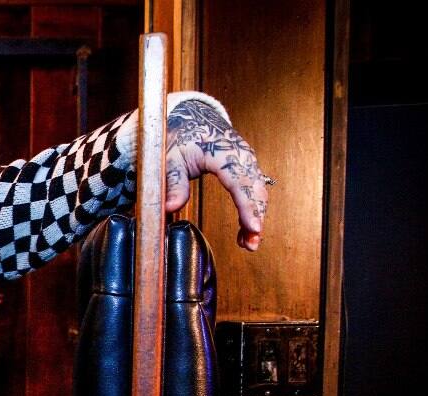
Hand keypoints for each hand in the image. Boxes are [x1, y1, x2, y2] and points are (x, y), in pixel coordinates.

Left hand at [163, 99, 269, 250]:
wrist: (191, 120)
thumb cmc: (180, 137)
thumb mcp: (169, 158)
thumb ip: (172, 182)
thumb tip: (171, 207)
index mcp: (222, 151)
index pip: (238, 181)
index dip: (247, 206)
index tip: (253, 226)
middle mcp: (241, 155)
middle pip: (254, 189)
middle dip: (256, 217)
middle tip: (251, 243)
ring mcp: (247, 161)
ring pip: (258, 192)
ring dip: (256, 217)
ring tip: (248, 243)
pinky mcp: (247, 168)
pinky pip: (254, 191)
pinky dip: (253, 211)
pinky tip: (246, 231)